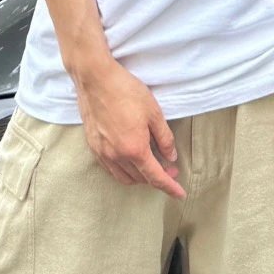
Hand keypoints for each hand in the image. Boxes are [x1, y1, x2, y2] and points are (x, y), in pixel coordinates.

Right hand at [72, 56, 185, 199]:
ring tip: (151, 165)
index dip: (169, 187)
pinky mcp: (93, 146)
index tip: (180, 194)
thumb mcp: (153, 112)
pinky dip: (124, 171)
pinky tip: (130, 161)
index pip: (155, 177)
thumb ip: (164, 138)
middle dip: (157, 178)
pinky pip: (111, 169)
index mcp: (135, 149)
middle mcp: (117, 156)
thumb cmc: (126, 91)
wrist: (95, 79)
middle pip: (140, 179)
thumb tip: (171, 157)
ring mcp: (103, 153)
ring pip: (124, 177)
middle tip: (170, 169)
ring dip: (140, 177)